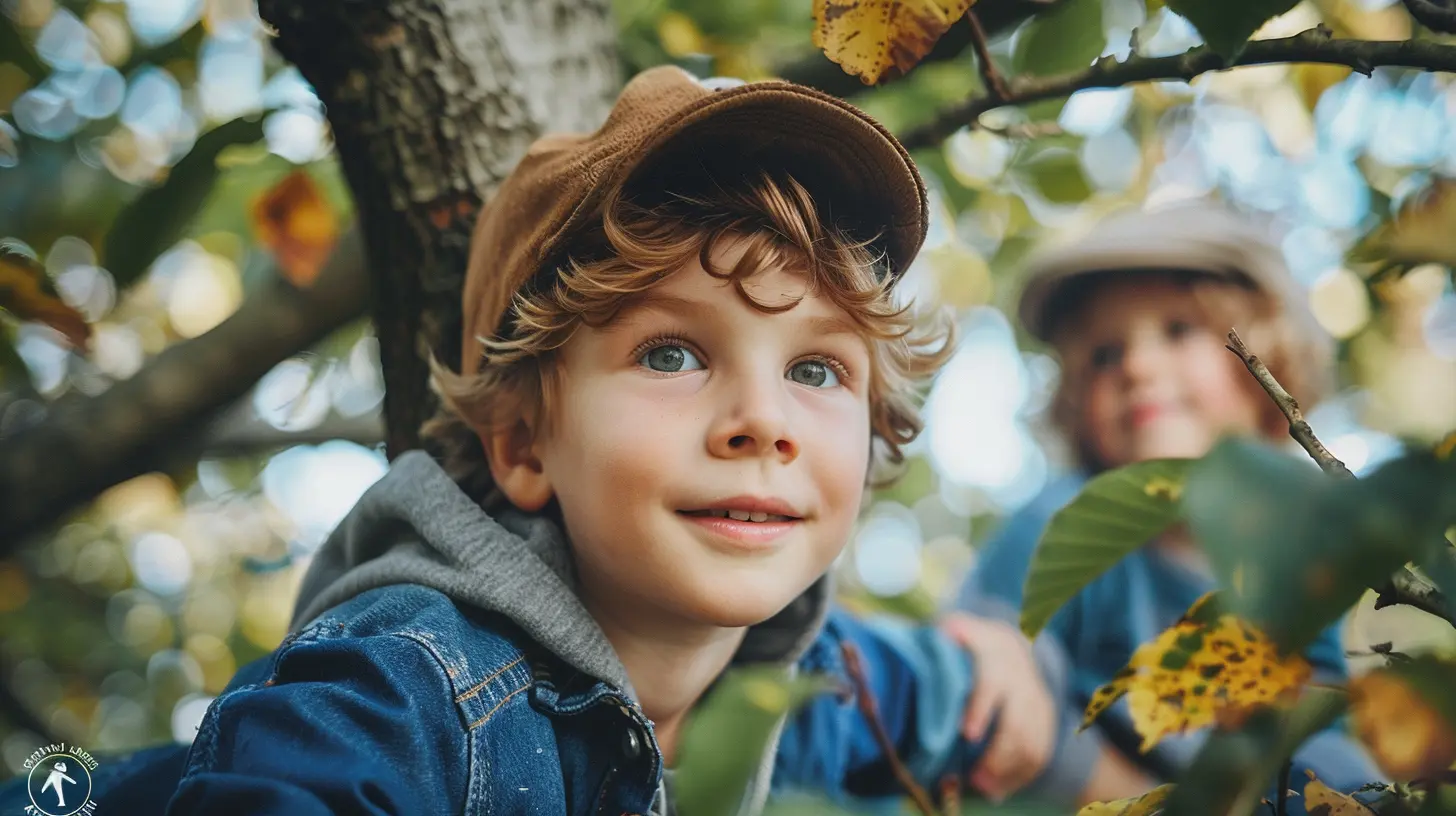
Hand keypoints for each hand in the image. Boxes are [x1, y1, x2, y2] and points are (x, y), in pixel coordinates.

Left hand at [939, 613, 1056, 801]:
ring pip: (1032, 743)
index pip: (991, 682)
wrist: (1010, 645)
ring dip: (1008, 771)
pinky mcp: (1045, 722)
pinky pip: (1039, 755)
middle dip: (996, 754)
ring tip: (982, 789)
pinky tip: (997, 792)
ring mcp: (1037, 702)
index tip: (967, 734)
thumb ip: (950, 634)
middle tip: (973, 779)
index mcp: (996, 656)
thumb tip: (946, 633)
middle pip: (1016, 722)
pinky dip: (1019, 777)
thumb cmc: (968, 644)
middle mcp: (1022, 680)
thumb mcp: (958, 630)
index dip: (981, 708)